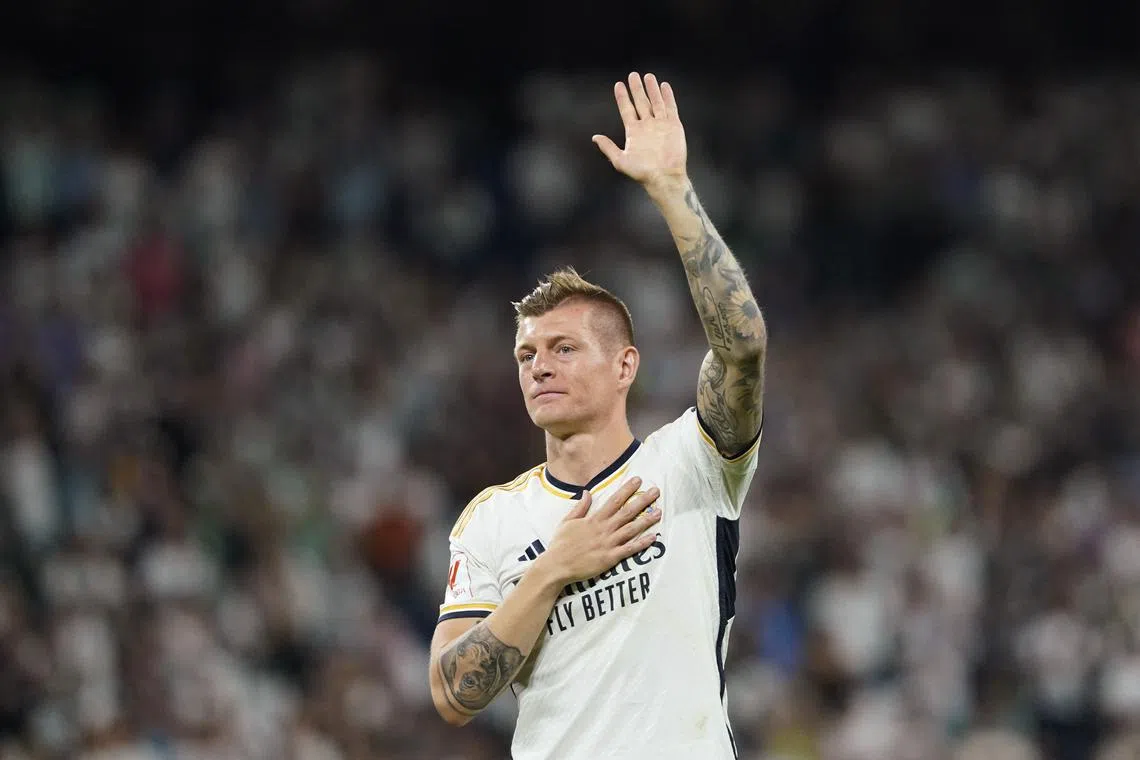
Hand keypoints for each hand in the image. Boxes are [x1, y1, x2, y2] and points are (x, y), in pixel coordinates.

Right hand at [539, 477, 661, 584]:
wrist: (557, 566)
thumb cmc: (560, 544)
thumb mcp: (567, 521)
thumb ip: (580, 507)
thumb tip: (587, 492)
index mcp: (594, 519)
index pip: (614, 501)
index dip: (627, 490)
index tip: (638, 480)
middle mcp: (604, 529)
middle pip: (627, 512)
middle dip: (642, 500)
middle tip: (656, 491)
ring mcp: (608, 543)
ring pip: (631, 529)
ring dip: (646, 520)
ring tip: (659, 512)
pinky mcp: (610, 558)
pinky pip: (629, 549)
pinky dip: (642, 543)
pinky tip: (653, 537)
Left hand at [593, 72, 687, 192]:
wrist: (664, 177)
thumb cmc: (642, 172)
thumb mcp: (620, 160)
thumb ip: (608, 147)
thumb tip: (595, 137)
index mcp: (634, 132)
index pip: (626, 109)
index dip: (622, 97)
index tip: (618, 84)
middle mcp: (647, 126)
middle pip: (640, 102)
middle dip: (636, 89)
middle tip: (633, 75)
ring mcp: (660, 124)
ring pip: (655, 102)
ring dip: (651, 89)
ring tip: (648, 76)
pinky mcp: (673, 126)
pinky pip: (670, 107)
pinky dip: (667, 96)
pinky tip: (664, 86)